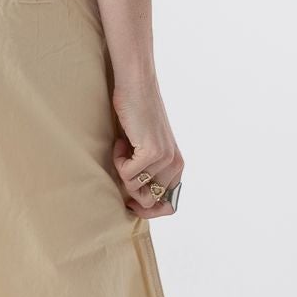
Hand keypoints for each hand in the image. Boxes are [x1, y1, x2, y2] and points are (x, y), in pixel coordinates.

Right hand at [111, 79, 182, 217]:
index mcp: (178, 166)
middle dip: (129, 188)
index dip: (148, 209)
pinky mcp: (152, 152)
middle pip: (149, 202)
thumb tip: (137, 203)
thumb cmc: (137, 116)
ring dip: (121, 169)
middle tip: (122, 165)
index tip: (129, 202)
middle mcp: (176, 165)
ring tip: (123, 147)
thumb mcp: (145, 149)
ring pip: (134, 188)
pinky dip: (118, 160)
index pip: (169, 206)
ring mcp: (166, 159)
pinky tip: (121, 141)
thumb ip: (147, 173)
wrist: (136, 87)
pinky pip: (127, 174)